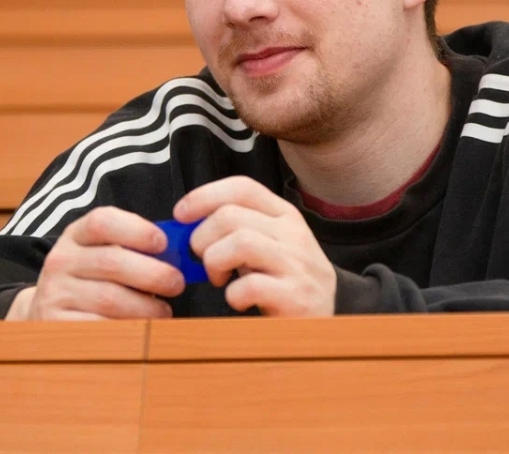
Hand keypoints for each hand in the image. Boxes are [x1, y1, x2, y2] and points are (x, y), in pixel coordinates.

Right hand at [5, 206, 183, 320]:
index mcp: (77, 235)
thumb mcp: (106, 254)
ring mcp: (55, 292)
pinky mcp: (56, 324)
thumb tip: (182, 253)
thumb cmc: (94, 279)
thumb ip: (137, 249)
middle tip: (177, 284)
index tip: (163, 243)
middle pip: (112, 262)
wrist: (49, 310)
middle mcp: (61, 260)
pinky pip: (99, 327)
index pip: (103, 222)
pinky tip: (141, 329)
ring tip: (163, 312)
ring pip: (109, 299)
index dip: (137, 230)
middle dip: (153, 274)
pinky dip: (127, 329)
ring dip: (145, 306)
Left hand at [174, 176, 335, 316]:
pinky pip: (250, 286)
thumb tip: (188, 226)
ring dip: (214, 262)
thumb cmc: (286, 282)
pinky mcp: (296, 297)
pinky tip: (238, 300)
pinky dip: (233, 295)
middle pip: (230, 215)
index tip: (180, 215)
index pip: (242, 187)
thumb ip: (238, 230)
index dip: (203, 196)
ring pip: (239, 242)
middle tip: (204, 260)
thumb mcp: (269, 246)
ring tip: (219, 279)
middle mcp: (294, 233)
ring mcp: (297, 264)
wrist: (328, 322)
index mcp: (285, 215)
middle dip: (202, 238)